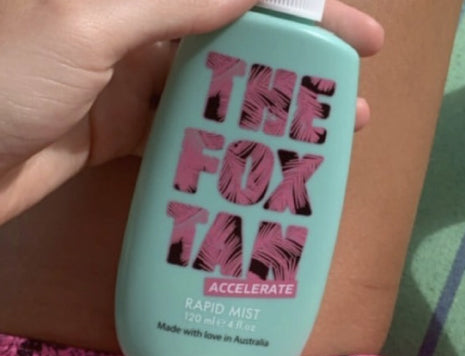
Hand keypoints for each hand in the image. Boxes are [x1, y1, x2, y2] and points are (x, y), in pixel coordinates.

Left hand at [0, 0, 382, 222]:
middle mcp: (139, 23)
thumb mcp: (89, 24)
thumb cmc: (4, 78)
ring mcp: (134, 79)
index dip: (293, 1)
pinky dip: (228, 143)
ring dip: (273, 105)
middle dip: (299, 55)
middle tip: (357, 78)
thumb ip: (173, 0)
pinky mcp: (127, 131)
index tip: (349, 26)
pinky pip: (190, 132)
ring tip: (329, 130)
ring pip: (220, 86)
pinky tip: (264, 159)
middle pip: (236, 31)